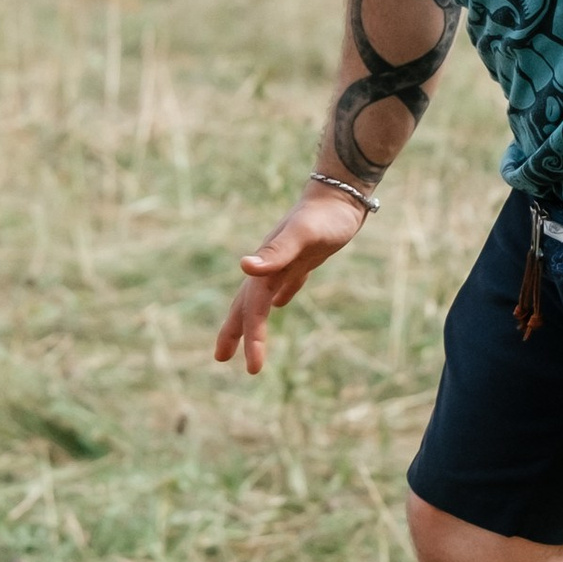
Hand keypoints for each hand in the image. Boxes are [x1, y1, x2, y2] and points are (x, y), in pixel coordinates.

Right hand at [214, 185, 368, 372]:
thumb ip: (276, 252)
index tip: (254, 369)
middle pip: (247, 304)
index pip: (253, 309)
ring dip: (253, 318)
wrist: (342, 192)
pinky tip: (281, 302)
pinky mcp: (304, 256)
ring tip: (249, 336)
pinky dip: (280, 295)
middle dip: (234, 331)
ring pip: (263, 296)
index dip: (251, 338)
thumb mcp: (303, 234)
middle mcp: (271, 264)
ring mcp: (286, 260)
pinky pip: (286, 282)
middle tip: (220, 359)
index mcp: (267, 266)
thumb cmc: (325, 215)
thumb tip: (243, 267)